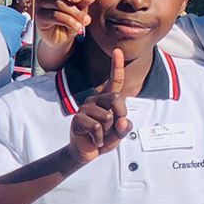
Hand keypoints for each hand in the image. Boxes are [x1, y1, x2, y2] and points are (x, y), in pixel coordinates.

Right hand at [35, 0, 95, 48]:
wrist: (61, 38)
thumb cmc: (71, 18)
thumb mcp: (82, 8)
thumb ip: (85, 0)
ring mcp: (42, 1)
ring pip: (62, 3)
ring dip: (76, 14)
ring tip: (83, 22)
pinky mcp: (40, 15)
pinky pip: (57, 15)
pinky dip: (70, 22)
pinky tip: (76, 27)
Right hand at [66, 48, 130, 163]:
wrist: (86, 152)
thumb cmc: (104, 139)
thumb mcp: (120, 133)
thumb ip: (125, 126)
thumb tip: (121, 121)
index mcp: (106, 99)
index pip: (114, 81)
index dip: (116, 66)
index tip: (117, 50)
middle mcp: (95, 99)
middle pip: (116, 98)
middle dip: (121, 115)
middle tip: (114, 128)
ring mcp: (85, 108)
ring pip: (107, 116)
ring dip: (108, 131)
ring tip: (101, 135)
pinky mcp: (78, 119)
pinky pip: (97, 128)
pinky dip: (100, 139)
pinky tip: (95, 140)